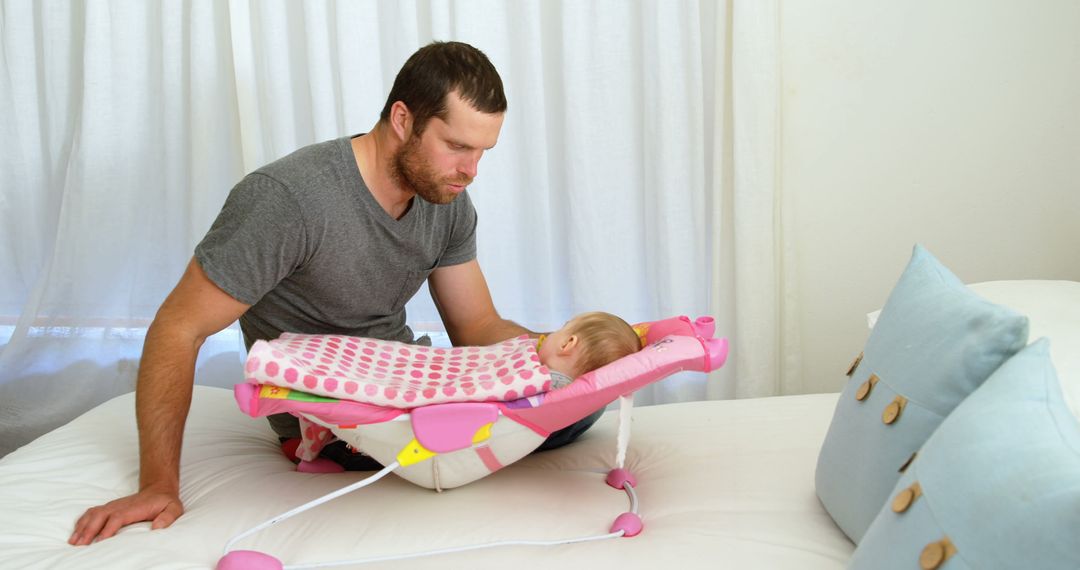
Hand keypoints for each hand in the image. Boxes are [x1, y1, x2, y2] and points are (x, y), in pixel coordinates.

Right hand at [68, 488, 183, 545]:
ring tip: (73, 542)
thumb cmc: (165, 502)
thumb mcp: (174, 508)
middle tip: (80, 545)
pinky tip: (76, 533)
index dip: (108, 528)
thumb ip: (168, 517)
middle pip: (100, 516)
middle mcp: (120, 506)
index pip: (117, 517)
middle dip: (89, 530)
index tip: (100, 541)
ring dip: (82, 527)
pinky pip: (92, 513)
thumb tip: (158, 527)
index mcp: (133, 508)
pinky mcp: (109, 507)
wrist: (159, 489)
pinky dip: (82, 522)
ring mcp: (113, 506)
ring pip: (93, 514)